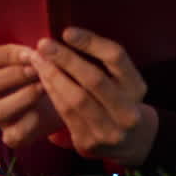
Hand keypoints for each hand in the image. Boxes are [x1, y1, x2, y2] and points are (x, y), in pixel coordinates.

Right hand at [0, 43, 62, 147]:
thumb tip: (40, 45)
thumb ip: (30, 49)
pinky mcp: (12, 135)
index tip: (30, 53)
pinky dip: (29, 122)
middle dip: (10, 76)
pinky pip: (13, 134)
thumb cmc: (44, 67)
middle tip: (36, 70)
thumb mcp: (35, 53)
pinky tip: (44, 110)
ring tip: (43, 86)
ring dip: (21, 97)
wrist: (64, 95)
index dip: (5, 55)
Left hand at [28, 27, 157, 166]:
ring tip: (38, 60)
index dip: (90, 42)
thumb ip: (102, 62)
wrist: (129, 143)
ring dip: (53, 76)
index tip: (66, 32)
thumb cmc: (118, 100)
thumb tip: (66, 37)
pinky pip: (66, 114)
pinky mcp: (89, 143)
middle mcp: (127, 111)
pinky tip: (42, 80)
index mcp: (137, 87)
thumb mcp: (122, 81)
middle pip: (94, 79)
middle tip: (44, 44)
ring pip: (76, 99)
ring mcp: (110, 130)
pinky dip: (52, 94)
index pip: (116, 58)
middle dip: (66, 59)